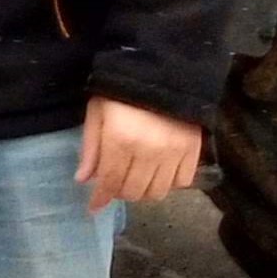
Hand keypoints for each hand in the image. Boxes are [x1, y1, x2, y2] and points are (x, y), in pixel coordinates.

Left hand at [77, 96, 200, 211]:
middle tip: (115, 182)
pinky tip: (159, 171)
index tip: (94, 207)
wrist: (163, 71)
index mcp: (121, 140)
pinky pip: (182, 182)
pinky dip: (169, 183)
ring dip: (143, 190)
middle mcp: (149, 151)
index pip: (110, 182)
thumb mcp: (97, 112)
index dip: (100, 198)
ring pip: (157, 192)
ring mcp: (174, 152)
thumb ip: (91, 148)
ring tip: (136, 177)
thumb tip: (83, 180)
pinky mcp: (193, 149)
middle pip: (133, 191)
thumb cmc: (122, 90)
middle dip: (119, 192)